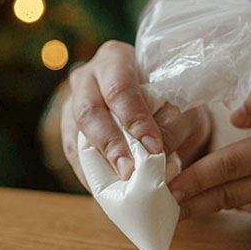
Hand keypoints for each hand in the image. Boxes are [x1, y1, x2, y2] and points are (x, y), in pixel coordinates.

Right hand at [61, 40, 210, 188]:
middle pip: (88, 111)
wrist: (159, 107)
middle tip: (128, 172)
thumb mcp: (181, 107)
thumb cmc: (171, 100)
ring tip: (117, 188)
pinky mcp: (69, 129)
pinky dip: (89, 174)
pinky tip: (106, 190)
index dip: (134, 119)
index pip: (120, 89)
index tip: (154, 147)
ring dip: (95, 164)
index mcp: (115, 59)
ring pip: (74, 134)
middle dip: (109, 145)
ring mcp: (72, 103)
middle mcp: (87, 77)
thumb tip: (154, 154)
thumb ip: (171, 125)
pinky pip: (72, 154)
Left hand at [169, 79, 250, 224]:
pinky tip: (227, 197)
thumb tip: (234, 114)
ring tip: (181, 203)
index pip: (227, 166)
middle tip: (159, 205)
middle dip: (189, 202)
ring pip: (242, 204)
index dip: (192, 179)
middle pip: (226, 194)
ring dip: (211, 205)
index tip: (165, 186)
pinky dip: (243, 203)